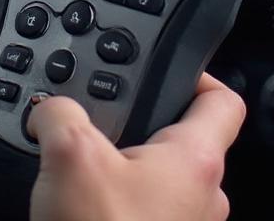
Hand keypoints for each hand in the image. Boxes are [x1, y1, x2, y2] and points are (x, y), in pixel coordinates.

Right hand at [28, 74, 244, 220]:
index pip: (223, 100)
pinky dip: (115, 203)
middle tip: (103, 116)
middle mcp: (201, 199)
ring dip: (123, 168)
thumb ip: (60, 111)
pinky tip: (79, 203)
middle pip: (182, 140)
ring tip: (81, 163)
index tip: (165, 66)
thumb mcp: (68, 153)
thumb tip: (50, 111)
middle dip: (141, 125)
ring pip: (157, 181)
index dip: (196, 74)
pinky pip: (142, 213)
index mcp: (195, 162)